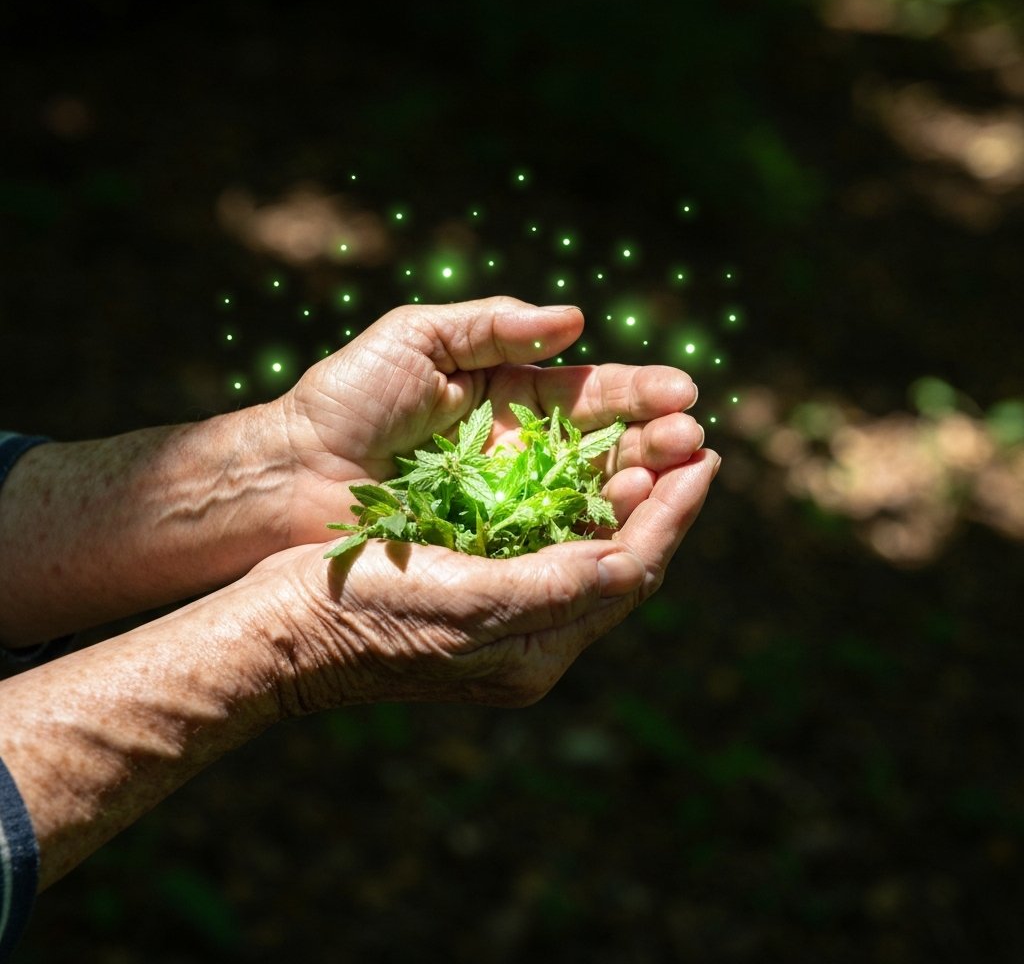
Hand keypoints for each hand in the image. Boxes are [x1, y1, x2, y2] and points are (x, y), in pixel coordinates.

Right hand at [253, 447, 719, 711]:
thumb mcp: (466, 601)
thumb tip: (629, 564)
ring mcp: (505, 618)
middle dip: (662, 507)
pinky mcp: (477, 591)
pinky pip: (550, 548)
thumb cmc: (366, 611)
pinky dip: (577, 508)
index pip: (630, 575)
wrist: (286, 629)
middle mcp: (532, 639)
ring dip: (624, 503)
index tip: (707, 462)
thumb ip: (552, 587)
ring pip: (589, 553)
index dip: (673, 517)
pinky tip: (587, 474)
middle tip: (695, 448)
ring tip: (658, 454)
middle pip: (620, 566)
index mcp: (537, 650)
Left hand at [274, 296, 705, 542]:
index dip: (637, 392)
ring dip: (637, 484)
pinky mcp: (490, 548)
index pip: (590, 394)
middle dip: (652, 440)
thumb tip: (576, 319)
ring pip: (588, 496)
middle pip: (603, 446)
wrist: (287, 474)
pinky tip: (629, 521)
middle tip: (692, 439)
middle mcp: (520, 452)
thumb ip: (493, 325)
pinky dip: (592, 532)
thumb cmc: (346, 397)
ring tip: (678, 474)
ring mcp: (508, 504)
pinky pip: (551, 541)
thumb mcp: (417, 338)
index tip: (684, 392)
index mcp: (510, 397)